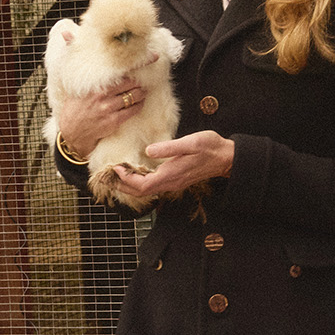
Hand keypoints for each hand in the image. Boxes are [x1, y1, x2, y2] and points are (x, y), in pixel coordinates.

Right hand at [57, 78, 147, 158]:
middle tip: (142, 82)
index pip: (117, 73)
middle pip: (129, 83)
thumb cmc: (74, 110)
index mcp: (94, 85)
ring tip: (143, 92)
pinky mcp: (114, 120)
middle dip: (138, 82)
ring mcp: (108, 108)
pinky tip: (140, 104)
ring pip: (133, 96)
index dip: (131, 69)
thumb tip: (102, 70)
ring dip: (141, 94)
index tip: (140, 66)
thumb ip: (91, 82)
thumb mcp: (78, 91)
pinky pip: (132, 110)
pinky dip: (138, 106)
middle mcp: (102, 94)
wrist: (72, 132)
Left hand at [113, 131, 234, 200]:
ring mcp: (172, 183)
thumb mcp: (190, 143)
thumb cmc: (210, 148)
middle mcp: (170, 183)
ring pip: (146, 190)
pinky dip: (140, 181)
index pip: (142, 185)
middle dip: (122, 185)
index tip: (115, 167)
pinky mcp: (175, 180)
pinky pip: (153, 185)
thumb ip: (169, 148)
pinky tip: (135, 171)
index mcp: (170, 174)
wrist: (226, 157)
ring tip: (117, 173)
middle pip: (140, 192)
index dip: (125, 179)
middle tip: (108, 175)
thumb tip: (149, 151)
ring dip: (130, 184)